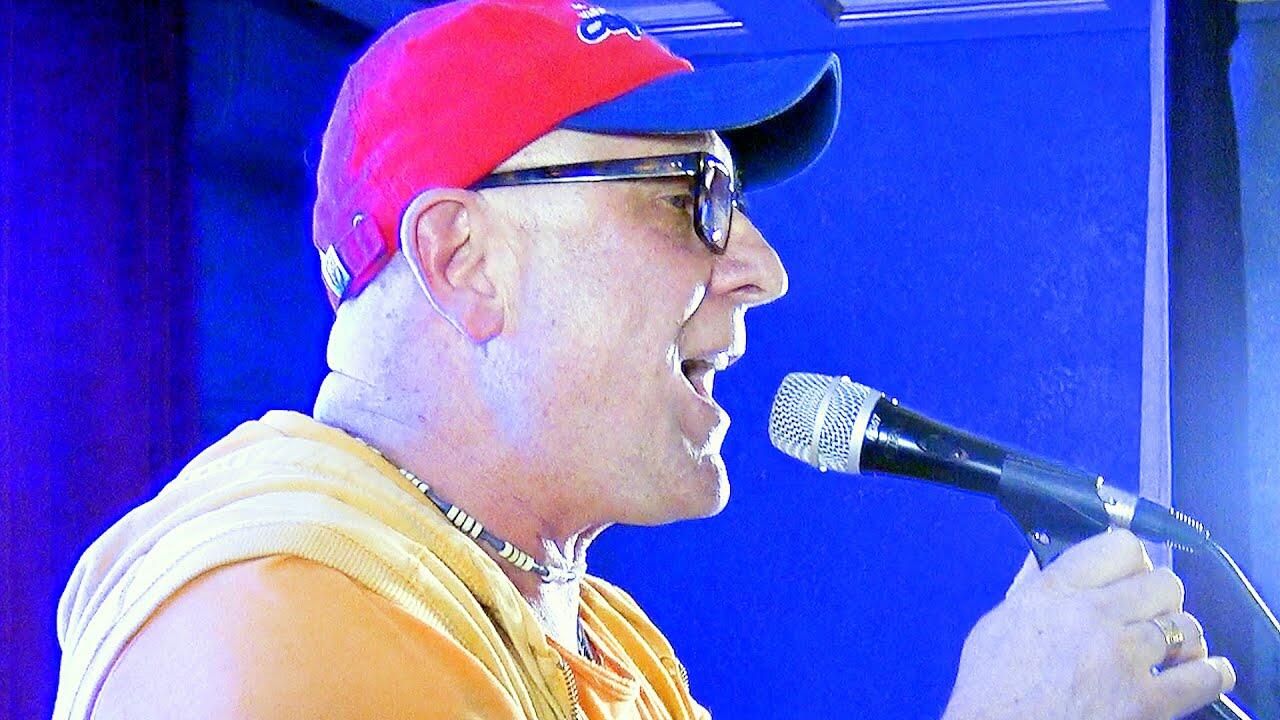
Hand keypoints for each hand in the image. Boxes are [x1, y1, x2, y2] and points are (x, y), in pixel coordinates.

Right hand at [942, 529, 1234, 719]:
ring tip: (1171, 652)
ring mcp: (1123, 658)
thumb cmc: (991, 690)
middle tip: (1149, 618)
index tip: (1132, 576)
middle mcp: (1092, 616)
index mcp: (1054, 592)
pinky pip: (1205, 676)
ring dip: (1182, 639)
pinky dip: (1211, 673)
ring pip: (1187, 626)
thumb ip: (1027, 588)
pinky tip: (1202, 673)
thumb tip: (1043, 557)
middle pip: (1163, 582)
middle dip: (1160, 600)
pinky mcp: (1146, 702)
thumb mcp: (996, 625)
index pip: (1120, 547)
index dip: (1132, 562)